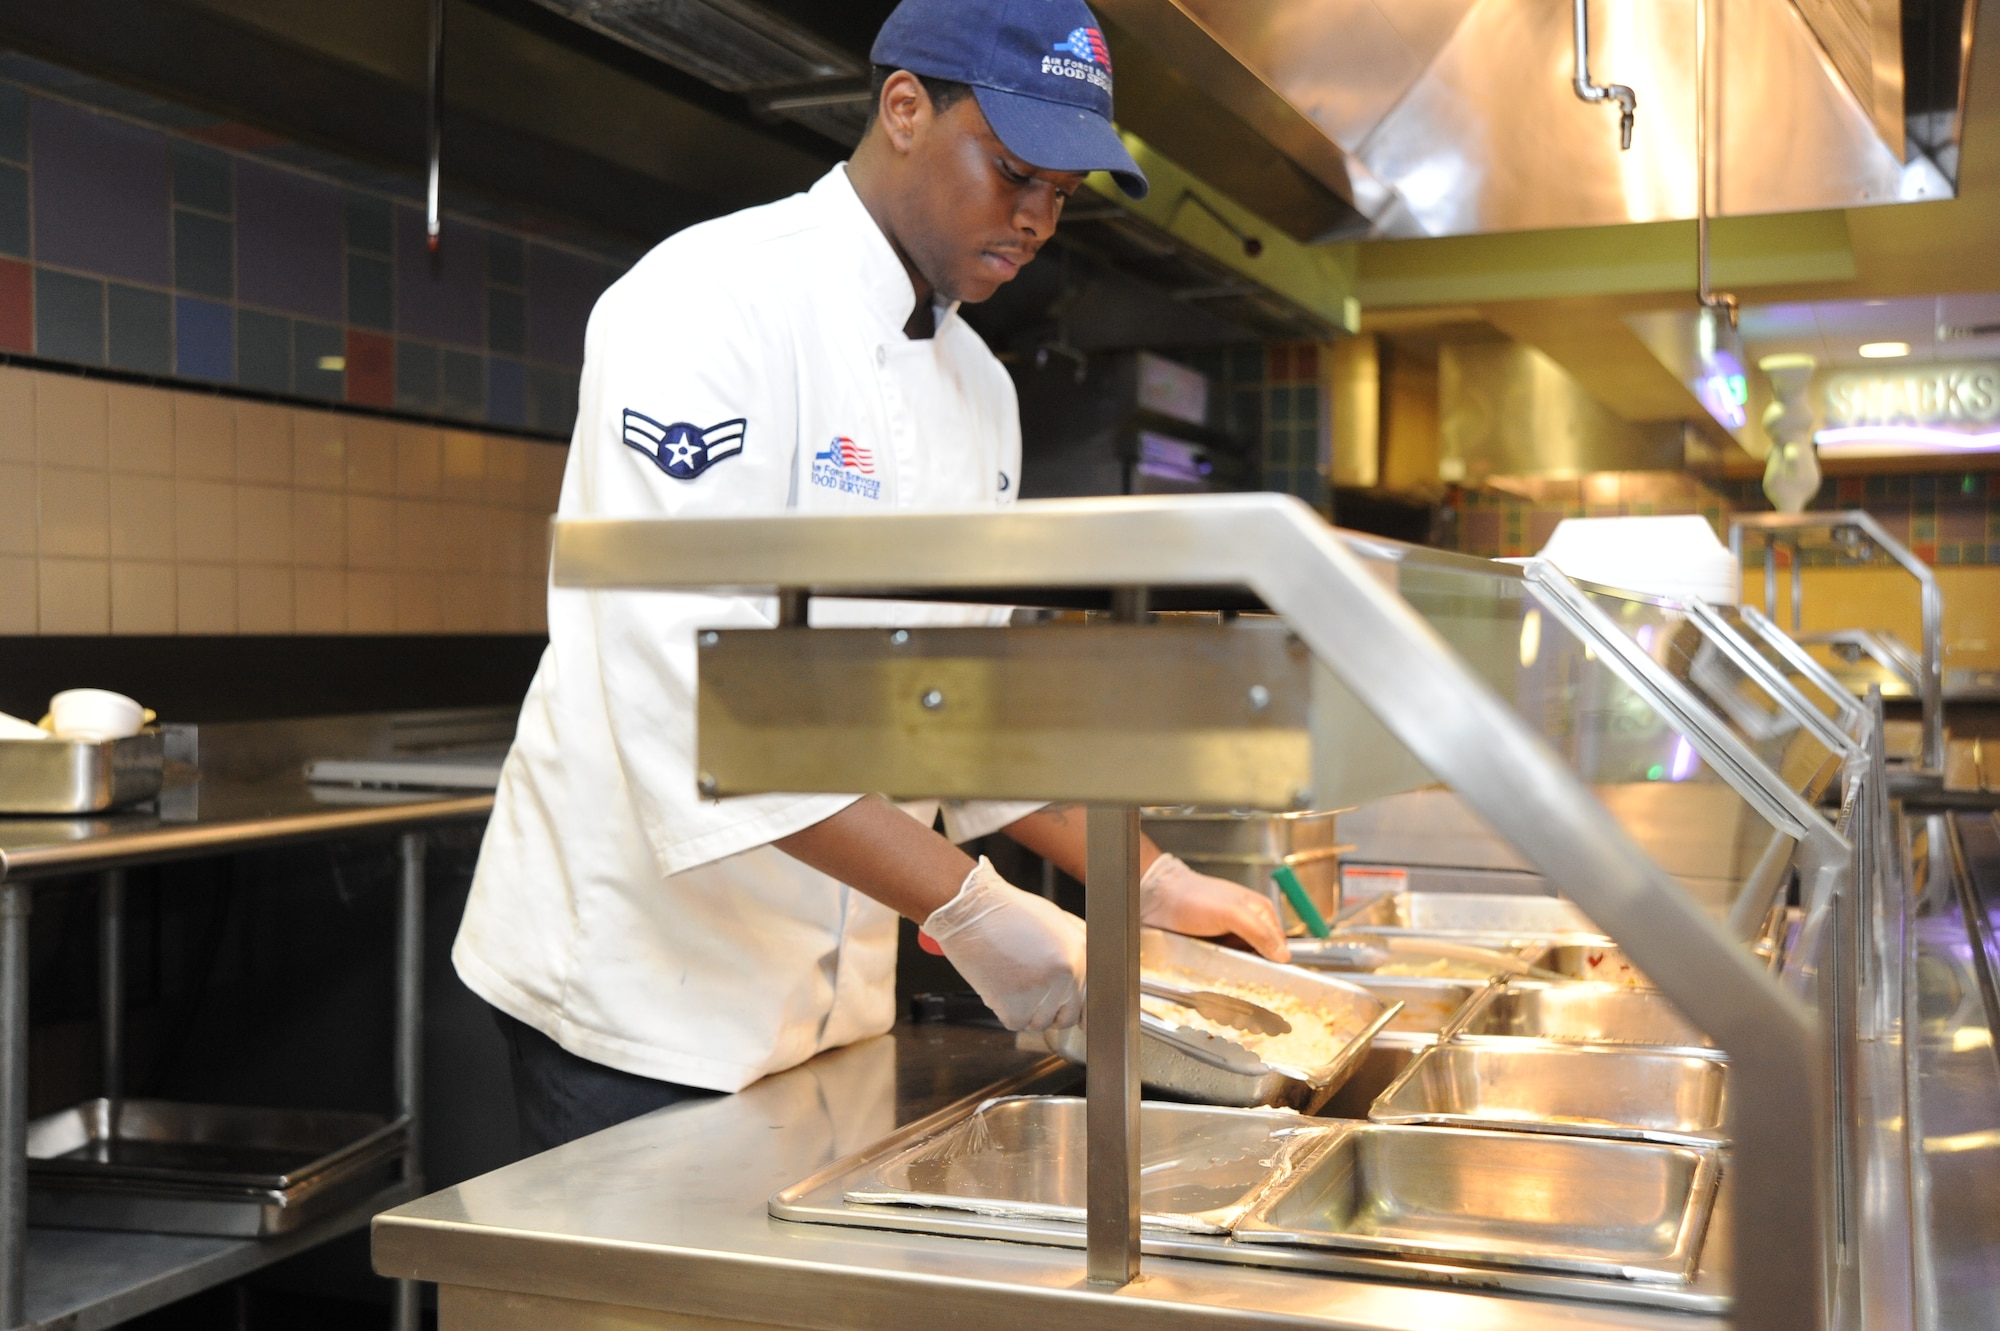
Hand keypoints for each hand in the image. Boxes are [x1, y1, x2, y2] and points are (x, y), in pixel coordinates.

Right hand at [923, 857, 1086, 1030]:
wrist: (971, 911)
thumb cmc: (1009, 913)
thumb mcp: (1057, 920)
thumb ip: (1079, 946)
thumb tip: (1092, 975)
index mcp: (1080, 952)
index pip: (1089, 1000)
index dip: (1076, 1008)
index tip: (1069, 1012)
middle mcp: (1066, 974)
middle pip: (1067, 1017)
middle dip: (1050, 1010)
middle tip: (1030, 990)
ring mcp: (1042, 991)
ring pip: (1040, 1023)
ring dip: (1026, 1010)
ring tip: (1012, 981)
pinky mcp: (1015, 1007)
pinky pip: (1016, 1024)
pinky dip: (1005, 1011)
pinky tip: (999, 985)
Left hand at [1140, 854, 1290, 962]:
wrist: (1162, 898)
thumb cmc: (1195, 897)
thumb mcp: (1232, 913)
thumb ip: (1259, 932)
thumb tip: (1282, 955)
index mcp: (1261, 911)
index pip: (1280, 943)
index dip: (1275, 959)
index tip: (1268, 973)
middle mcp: (1250, 922)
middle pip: (1264, 955)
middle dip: (1255, 965)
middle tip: (1242, 968)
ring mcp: (1233, 934)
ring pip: (1245, 960)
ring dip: (1238, 967)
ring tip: (1226, 965)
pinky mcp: (1218, 943)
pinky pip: (1228, 962)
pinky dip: (1224, 966)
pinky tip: (1216, 965)